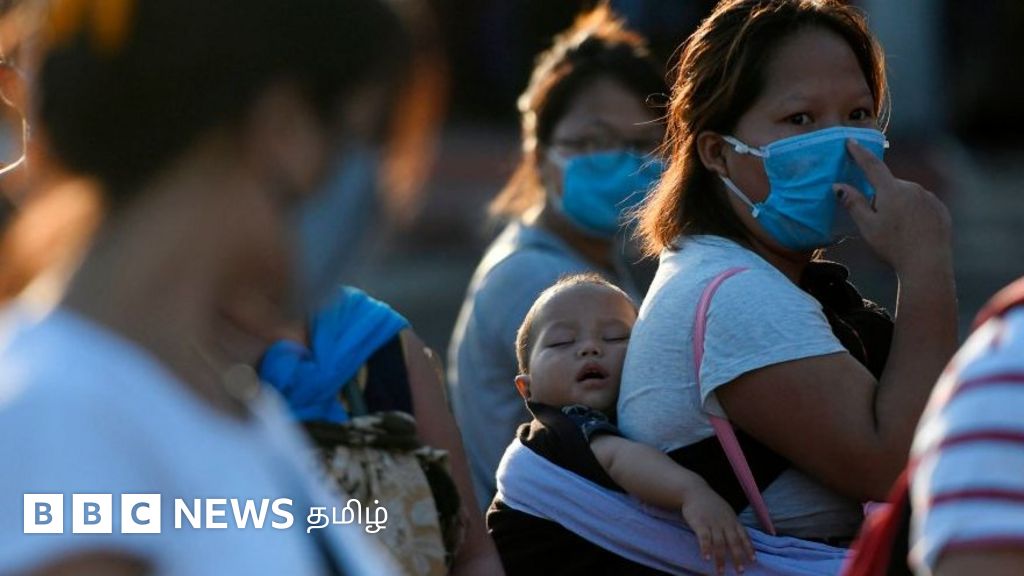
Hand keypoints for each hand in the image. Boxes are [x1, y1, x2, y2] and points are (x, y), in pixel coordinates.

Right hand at [681, 486, 755, 574]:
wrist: (694, 491)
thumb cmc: (710, 503)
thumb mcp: (726, 511)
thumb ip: (731, 524)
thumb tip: (739, 539)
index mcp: (732, 520)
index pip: (744, 535)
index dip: (749, 548)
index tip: (754, 560)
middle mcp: (725, 523)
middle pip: (733, 542)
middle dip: (737, 557)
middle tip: (740, 571)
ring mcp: (712, 523)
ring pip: (719, 543)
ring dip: (720, 559)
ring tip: (720, 571)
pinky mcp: (700, 523)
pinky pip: (704, 538)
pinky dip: (706, 548)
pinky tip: (706, 558)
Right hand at [835, 140, 951, 273]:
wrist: (927, 263)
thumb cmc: (892, 246)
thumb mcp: (867, 226)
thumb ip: (853, 203)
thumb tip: (838, 186)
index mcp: (891, 190)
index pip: (872, 165)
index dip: (859, 153)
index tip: (851, 141)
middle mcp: (912, 188)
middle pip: (890, 185)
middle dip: (881, 196)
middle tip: (878, 221)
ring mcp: (929, 197)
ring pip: (906, 195)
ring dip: (898, 205)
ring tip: (897, 231)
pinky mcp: (940, 209)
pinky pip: (922, 204)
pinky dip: (914, 212)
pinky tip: (912, 232)